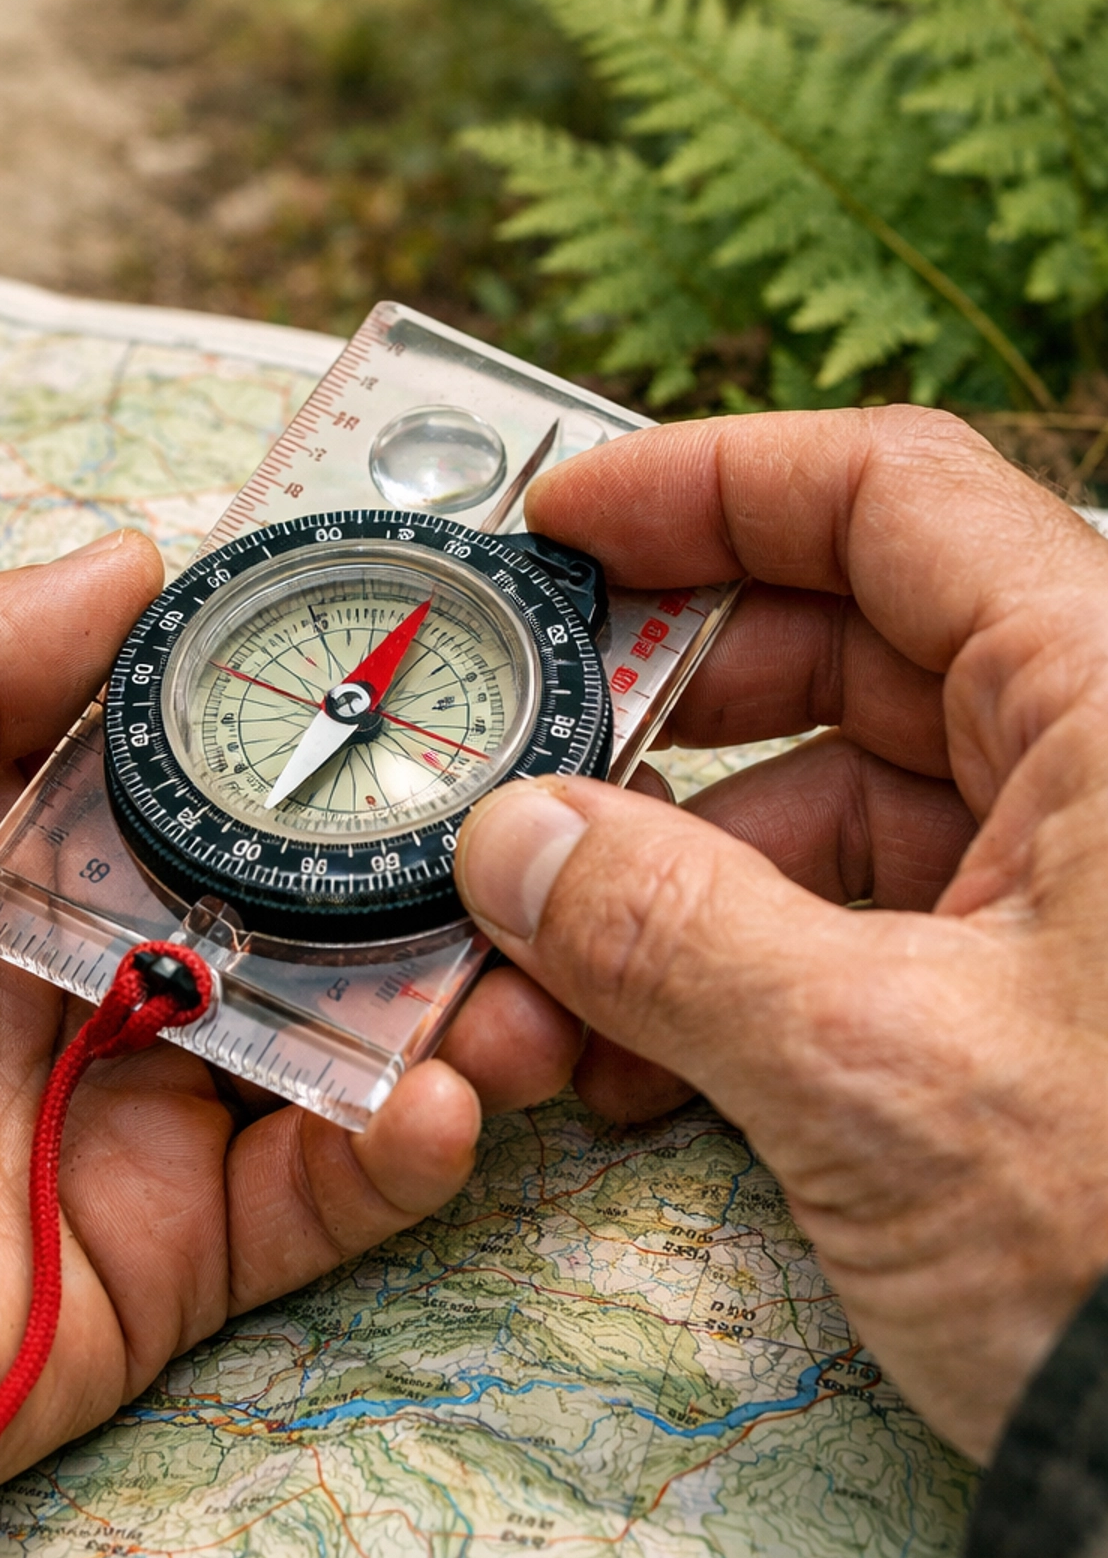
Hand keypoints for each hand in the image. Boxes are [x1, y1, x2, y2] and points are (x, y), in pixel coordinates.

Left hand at [0, 535, 580, 1517]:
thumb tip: (134, 562)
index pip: (188, 759)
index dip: (299, 709)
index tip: (426, 651)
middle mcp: (78, 965)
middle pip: (293, 896)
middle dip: (421, 851)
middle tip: (545, 802)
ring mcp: (126, 1112)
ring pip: (340, 1039)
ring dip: (458, 995)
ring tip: (542, 953)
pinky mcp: (156, 1257)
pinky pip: (315, 1197)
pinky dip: (399, 1147)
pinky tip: (447, 1088)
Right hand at [454, 407, 1107, 1462]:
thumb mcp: (871, 1073)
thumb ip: (665, 931)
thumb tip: (509, 843)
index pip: (892, 497)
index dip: (709, 485)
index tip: (558, 526)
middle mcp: (1102, 763)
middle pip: (842, 652)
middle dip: (654, 723)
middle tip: (510, 768)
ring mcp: (1074, 883)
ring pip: (832, 809)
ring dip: (665, 888)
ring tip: (536, 990)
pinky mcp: (1040, 993)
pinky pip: (856, 926)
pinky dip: (732, 973)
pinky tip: (628, 1064)